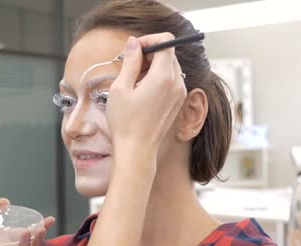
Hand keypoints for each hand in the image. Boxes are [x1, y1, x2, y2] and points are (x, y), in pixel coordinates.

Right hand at [107, 33, 186, 155]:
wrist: (136, 150)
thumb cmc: (125, 123)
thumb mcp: (120, 88)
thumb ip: (130, 61)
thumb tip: (134, 43)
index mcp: (163, 77)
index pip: (166, 41)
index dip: (149, 40)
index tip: (134, 48)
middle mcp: (177, 83)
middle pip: (168, 53)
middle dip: (149, 53)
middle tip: (130, 65)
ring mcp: (180, 93)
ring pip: (169, 66)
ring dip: (152, 66)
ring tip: (134, 81)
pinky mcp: (178, 101)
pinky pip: (171, 80)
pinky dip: (158, 78)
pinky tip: (142, 91)